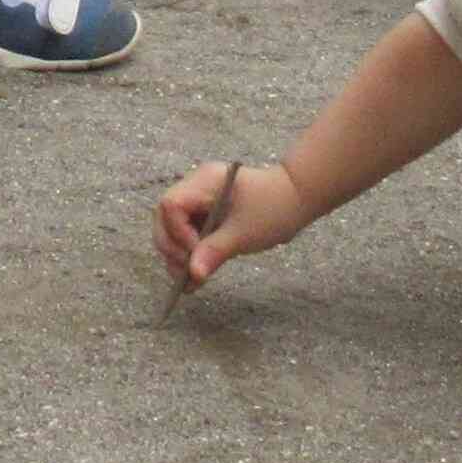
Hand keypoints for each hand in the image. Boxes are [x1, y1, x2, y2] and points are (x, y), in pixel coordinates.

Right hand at [153, 159, 317, 292]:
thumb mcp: (244, 233)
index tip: (196, 253)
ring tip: (192, 280)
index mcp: (204, 182)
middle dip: (172, 247)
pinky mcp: (204, 212)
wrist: (297, 198)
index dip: (177, 232)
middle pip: (164, 217)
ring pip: (171, 228)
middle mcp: (195, 186)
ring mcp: (198, 199)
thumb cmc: (275, 208)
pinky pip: (186, 232)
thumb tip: (192, 275)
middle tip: (189, 273)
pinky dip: (189, 253)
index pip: (171, 205)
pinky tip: (197, 274)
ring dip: (178, 254)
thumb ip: (214, 251)